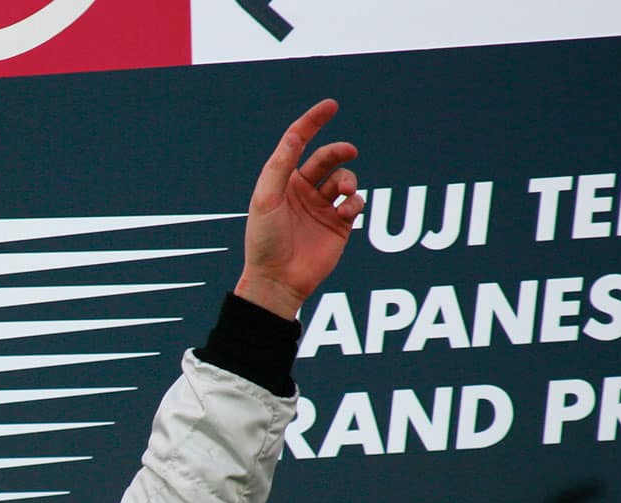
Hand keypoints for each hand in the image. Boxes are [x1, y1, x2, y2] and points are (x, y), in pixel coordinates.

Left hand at [234, 99, 363, 320]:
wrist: (277, 280)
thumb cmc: (264, 240)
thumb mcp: (266, 199)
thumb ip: (280, 166)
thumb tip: (294, 136)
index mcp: (283, 181)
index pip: (299, 143)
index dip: (313, 122)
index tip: (331, 105)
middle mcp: (304, 191)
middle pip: (327, 158)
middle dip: (339, 151)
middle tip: (349, 151)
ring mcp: (322, 207)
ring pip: (345, 179)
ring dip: (348, 180)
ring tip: (345, 193)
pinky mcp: (339, 226)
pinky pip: (356, 203)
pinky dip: (355, 202)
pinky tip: (346, 212)